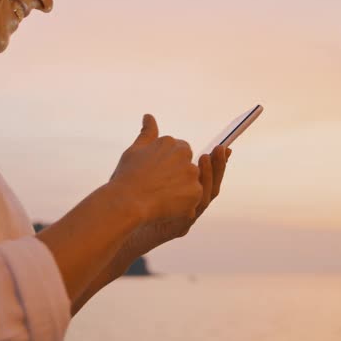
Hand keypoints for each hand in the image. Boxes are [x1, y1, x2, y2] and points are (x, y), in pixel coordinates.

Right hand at [107, 114, 203, 223]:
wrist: (126, 202)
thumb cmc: (127, 177)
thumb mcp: (134, 150)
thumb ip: (147, 133)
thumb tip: (148, 116)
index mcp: (169, 142)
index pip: (178, 151)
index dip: (166, 165)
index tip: (154, 174)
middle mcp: (183, 154)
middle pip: (186, 165)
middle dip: (176, 175)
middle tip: (157, 186)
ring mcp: (191, 173)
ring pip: (191, 181)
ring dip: (180, 189)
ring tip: (160, 196)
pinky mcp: (196, 191)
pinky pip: (193, 198)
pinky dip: (183, 203)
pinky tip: (166, 205)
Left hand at [118, 144, 230, 258]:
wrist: (118, 218)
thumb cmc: (128, 190)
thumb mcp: (139, 159)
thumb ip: (149, 140)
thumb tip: (148, 116)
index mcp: (184, 187)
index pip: (206, 169)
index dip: (215, 158)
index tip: (222, 145)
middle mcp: (189, 201)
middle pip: (211, 181)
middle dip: (219, 165)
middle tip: (223, 148)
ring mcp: (186, 213)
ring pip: (209, 194)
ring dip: (212, 176)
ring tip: (209, 157)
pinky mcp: (181, 225)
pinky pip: (197, 208)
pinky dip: (201, 193)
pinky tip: (198, 179)